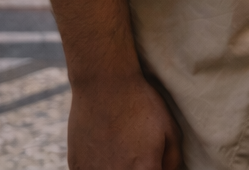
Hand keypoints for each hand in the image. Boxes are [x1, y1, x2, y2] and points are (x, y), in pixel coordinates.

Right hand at [67, 72, 182, 169]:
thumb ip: (172, 162)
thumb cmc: (142, 106)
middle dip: (139, 166)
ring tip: (120, 147)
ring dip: (118, 166)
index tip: (153, 159)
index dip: (155, 167)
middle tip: (138, 150)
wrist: (104, 86)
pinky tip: (105, 151)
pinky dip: (99, 166)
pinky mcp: (76, 167)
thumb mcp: (170, 131)